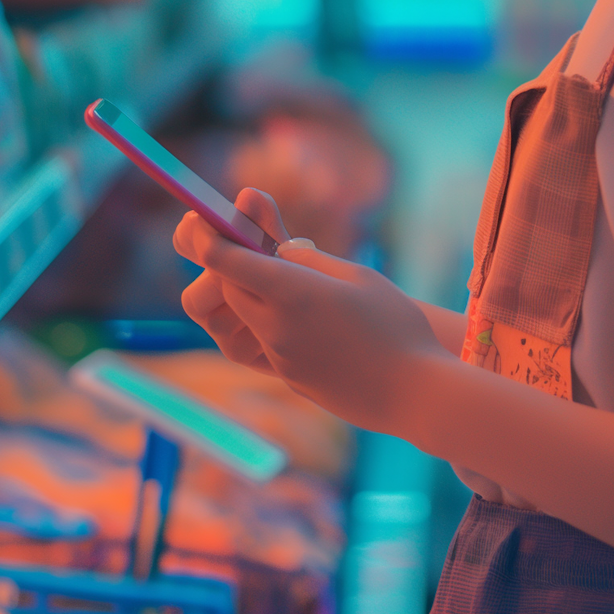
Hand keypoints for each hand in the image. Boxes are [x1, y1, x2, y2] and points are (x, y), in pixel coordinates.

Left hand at [174, 188, 449, 431]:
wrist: (414, 392)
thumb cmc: (395, 325)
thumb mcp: (356, 275)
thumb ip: (307, 258)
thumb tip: (275, 250)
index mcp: (293, 293)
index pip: (226, 262)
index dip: (207, 239)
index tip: (200, 222)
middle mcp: (276, 327)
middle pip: (229, 288)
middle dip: (235, 265)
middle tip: (259, 245)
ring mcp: (279, 357)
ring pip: (245, 316)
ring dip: (255, 294)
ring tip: (296, 283)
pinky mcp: (289, 377)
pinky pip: (267, 341)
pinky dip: (275, 321)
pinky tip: (316, 318)